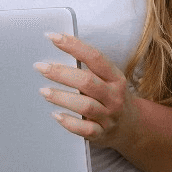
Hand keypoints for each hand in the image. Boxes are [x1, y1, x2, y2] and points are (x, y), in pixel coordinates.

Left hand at [36, 32, 139, 150]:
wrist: (132, 126)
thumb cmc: (112, 96)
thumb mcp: (109, 79)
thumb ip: (90, 68)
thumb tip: (58, 50)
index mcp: (116, 77)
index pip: (95, 58)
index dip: (73, 46)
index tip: (52, 37)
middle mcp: (114, 95)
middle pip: (87, 82)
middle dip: (61, 73)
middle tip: (40, 67)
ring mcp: (108, 116)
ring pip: (85, 105)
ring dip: (62, 97)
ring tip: (43, 91)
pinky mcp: (101, 133)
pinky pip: (85, 129)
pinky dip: (70, 123)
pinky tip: (56, 116)